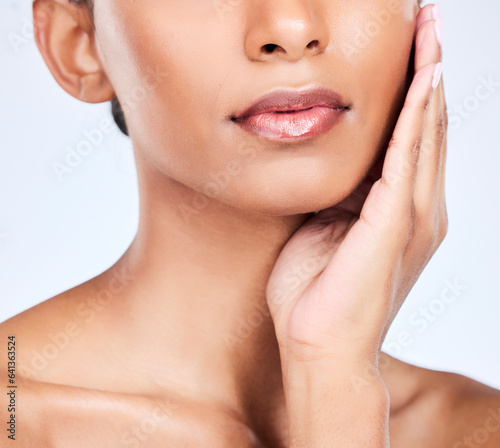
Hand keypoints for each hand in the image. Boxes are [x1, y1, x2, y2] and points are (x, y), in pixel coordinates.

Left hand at [266, 4, 447, 367]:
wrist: (316, 345)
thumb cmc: (314, 293)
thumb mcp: (324, 229)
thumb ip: (338, 197)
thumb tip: (332, 167)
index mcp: (395, 210)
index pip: (410, 138)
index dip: (413, 91)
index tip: (410, 49)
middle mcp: (416, 209)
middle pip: (428, 126)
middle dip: (428, 71)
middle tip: (429, 22)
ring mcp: (411, 216)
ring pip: (427, 133)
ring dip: (429, 79)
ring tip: (432, 31)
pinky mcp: (395, 223)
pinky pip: (408, 157)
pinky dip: (418, 115)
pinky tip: (424, 77)